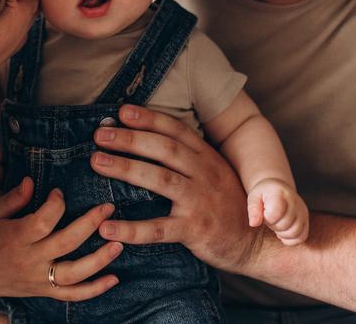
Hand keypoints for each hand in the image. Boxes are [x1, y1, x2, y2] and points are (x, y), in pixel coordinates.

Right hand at [0, 177, 122, 303]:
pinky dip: (94, 289)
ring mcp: (38, 279)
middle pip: (66, 243)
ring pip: (74, 273)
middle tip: (108, 207)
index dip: (57, 203)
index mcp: (15, 237)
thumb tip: (30, 181)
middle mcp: (29, 260)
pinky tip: (113, 279)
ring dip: (100, 259)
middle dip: (90, 224)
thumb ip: (10, 199)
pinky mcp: (43, 291)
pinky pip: (71, 295)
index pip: (44, 221)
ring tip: (119, 243)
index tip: (60, 191)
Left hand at [90, 105, 267, 272]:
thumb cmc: (229, 206)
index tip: (122, 112)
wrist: (257, 243)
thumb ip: (190, 159)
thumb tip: (149, 142)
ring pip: (159, 179)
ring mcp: (200, 201)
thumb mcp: (216, 174)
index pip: (176, 131)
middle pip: (164, 149)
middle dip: (130, 139)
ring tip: (97, 162)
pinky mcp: (195, 230)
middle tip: (100, 135)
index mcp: (209, 157)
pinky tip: (106, 227)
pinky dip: (130, 229)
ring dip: (125, 168)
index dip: (149, 118)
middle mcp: (205, 174)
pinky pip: (158, 229)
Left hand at [246, 177, 308, 245]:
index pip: (274, 214)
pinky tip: (283, 231)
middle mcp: (295, 202)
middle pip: (284, 225)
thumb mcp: (254, 197)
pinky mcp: (306, 220)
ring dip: (282, 233)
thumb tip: (253, 223)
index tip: (264, 212)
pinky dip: (291, 239)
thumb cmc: (264, 194)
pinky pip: (301, 237)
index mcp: (280, 194)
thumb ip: (253, 209)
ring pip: (295, 233)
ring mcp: (302, 211)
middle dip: (273, 225)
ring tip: (276, 224)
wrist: (279, 189)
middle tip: (270, 218)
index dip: (266, 218)